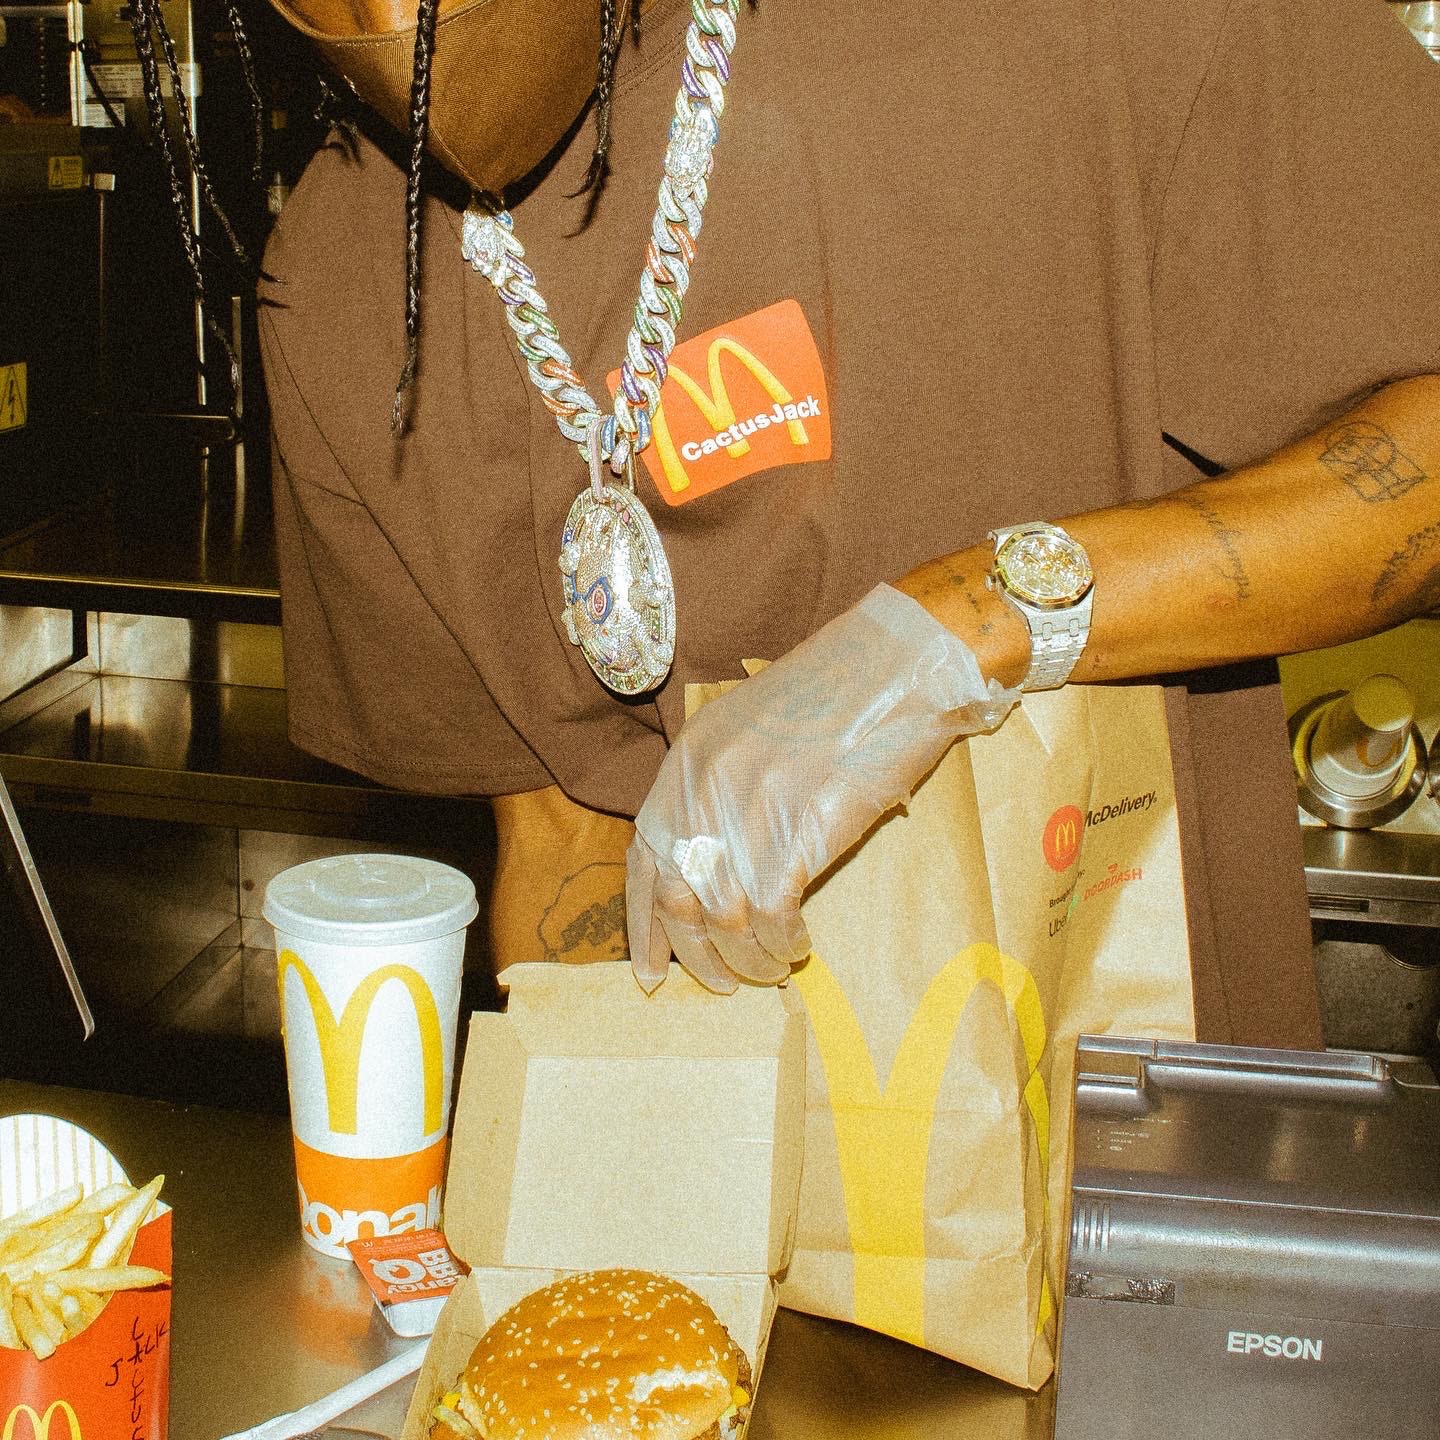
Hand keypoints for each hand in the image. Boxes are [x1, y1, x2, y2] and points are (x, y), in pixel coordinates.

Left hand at [626, 583, 1019, 991]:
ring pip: (724, 919)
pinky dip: (783, 943)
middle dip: (697, 957)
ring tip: (773, 965)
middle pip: (677, 901)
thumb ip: (717, 791)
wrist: (895, 668)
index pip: (644, 861)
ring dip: (749, 958)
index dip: (644, 925)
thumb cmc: (836, 699)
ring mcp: (746, 810)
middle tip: (725, 983)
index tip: (651, 971)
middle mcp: (703, 789)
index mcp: (686, 763)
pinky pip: (771, 915)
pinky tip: (799, 945)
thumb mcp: (748, 732)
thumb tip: (713, 867)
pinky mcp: (796, 831)